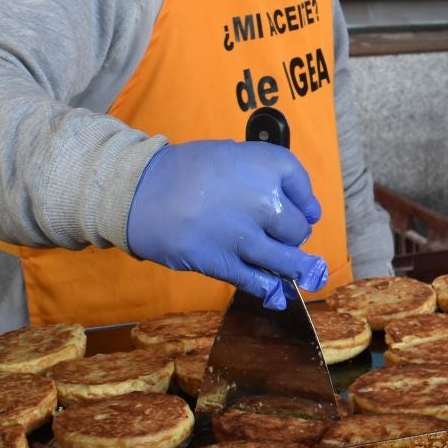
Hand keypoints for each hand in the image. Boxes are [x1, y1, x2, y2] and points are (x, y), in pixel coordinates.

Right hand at [125, 140, 328, 308]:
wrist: (139, 192)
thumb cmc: (181, 171)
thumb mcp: (228, 155)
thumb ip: (259, 175)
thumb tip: (288, 204)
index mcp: (265, 165)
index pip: (304, 189)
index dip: (307, 204)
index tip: (306, 211)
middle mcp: (263, 199)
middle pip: (298, 228)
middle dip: (294, 234)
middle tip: (284, 236)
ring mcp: (245, 235)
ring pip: (285, 259)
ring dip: (295, 266)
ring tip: (302, 271)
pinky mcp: (223, 262)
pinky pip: (257, 280)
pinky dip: (270, 289)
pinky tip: (277, 293)